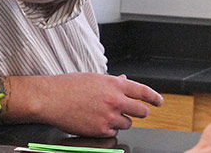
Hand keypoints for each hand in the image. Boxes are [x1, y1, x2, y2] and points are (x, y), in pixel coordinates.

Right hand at [7, 73, 163, 137]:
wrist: (51, 98)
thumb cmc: (68, 86)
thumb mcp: (94, 78)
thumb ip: (112, 82)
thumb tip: (125, 81)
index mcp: (114, 84)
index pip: (143, 91)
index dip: (154, 97)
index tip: (159, 102)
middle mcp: (115, 100)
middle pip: (141, 111)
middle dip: (140, 112)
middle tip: (136, 112)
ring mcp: (109, 116)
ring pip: (127, 123)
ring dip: (121, 121)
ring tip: (104, 114)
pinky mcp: (101, 130)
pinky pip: (114, 133)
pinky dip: (108, 129)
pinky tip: (96, 121)